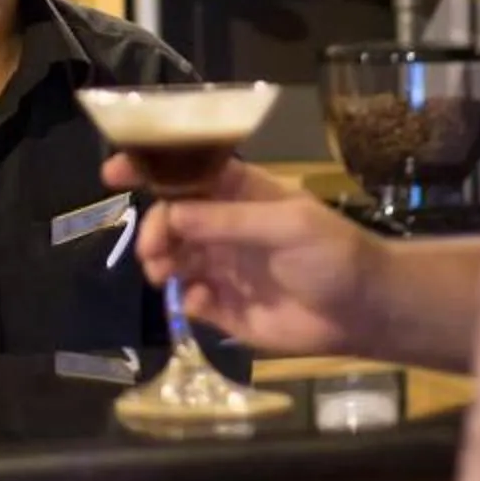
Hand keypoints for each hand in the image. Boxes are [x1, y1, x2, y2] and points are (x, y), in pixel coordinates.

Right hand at [99, 156, 383, 356]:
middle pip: (171, 220)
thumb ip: (229, 221)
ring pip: (173, 259)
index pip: (188, 174)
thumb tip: (171, 215)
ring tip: (166, 275)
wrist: (365, 311)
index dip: (151, 169)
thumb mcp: (287, 226)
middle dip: (154, 230)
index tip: (114, 174)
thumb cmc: (333, 254)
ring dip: (161, 263)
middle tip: (154, 252)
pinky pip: (191, 300)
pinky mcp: (227, 309)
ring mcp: (225, 267)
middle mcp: (226, 228)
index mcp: (240, 194)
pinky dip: (186, 299)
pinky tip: (201, 303)